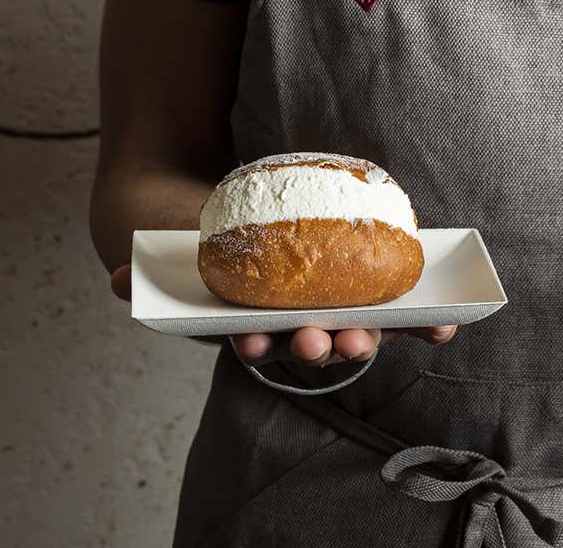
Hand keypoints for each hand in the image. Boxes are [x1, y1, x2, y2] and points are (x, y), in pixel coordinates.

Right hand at [109, 264, 456, 362]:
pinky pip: (394, 308)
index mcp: (245, 322)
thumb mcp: (169, 249)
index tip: (257, 341)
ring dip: (369, 337)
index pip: (254, 343)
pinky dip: (420, 319)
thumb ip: (144, 271)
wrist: (231, 216)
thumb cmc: (198, 237)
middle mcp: (291, 324)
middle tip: (323, 340)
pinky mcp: (363, 289)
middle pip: (310, 344)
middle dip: (319, 347)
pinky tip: (446, 323)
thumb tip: (115, 283)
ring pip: (353, 331)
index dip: (259, 344)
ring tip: (375, 335)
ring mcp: (330, 309)